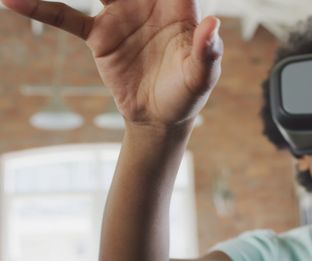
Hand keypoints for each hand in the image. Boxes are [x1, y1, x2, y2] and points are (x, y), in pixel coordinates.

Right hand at [1, 0, 222, 126]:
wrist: (159, 119)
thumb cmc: (187, 95)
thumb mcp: (202, 77)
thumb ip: (208, 52)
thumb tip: (213, 25)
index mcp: (178, 7)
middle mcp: (148, 3)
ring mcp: (121, 16)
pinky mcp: (100, 35)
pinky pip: (66, 17)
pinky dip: (41, 6)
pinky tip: (11, 0)